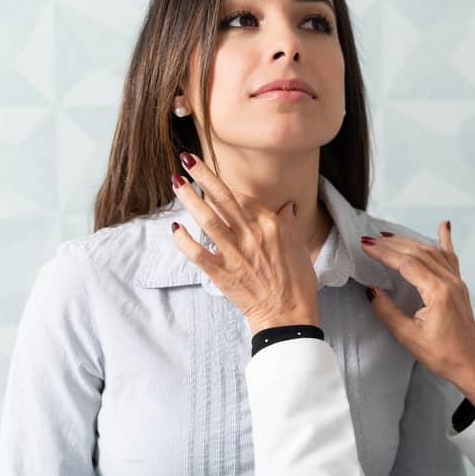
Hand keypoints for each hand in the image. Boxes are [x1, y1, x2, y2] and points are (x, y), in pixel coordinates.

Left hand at [170, 152, 319, 333]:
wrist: (288, 317)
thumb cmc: (297, 284)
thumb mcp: (299, 249)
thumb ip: (288, 225)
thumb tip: (287, 207)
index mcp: (271, 226)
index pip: (244, 198)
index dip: (226, 186)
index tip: (211, 176)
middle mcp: (252, 235)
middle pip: (223, 198)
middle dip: (203, 176)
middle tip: (186, 159)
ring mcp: (235, 254)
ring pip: (207, 219)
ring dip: (189, 198)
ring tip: (175, 181)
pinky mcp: (222, 273)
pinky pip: (197, 252)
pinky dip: (183, 239)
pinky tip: (175, 227)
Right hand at [363, 224, 474, 404]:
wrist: (471, 363)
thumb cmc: (442, 354)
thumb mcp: (408, 336)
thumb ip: (387, 311)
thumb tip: (372, 290)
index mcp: (437, 292)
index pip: (407, 263)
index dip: (384, 253)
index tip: (366, 246)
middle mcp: (449, 281)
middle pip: (418, 252)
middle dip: (392, 244)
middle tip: (370, 240)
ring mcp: (457, 281)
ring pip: (431, 251)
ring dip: (408, 241)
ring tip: (388, 236)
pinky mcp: (459, 285)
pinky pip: (450, 257)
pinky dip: (445, 240)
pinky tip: (444, 226)